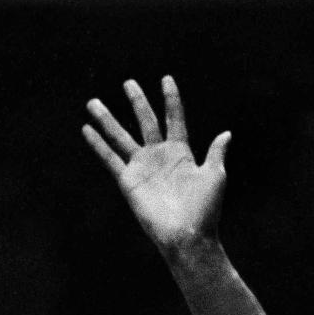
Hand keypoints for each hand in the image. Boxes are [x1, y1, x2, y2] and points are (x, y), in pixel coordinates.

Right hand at [83, 76, 229, 252]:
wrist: (187, 235)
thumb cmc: (205, 209)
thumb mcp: (215, 176)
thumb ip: (216, 153)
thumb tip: (226, 134)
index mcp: (181, 153)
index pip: (174, 119)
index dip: (171, 100)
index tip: (165, 79)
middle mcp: (159, 157)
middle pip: (146, 121)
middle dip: (137, 102)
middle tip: (128, 83)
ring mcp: (142, 168)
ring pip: (121, 136)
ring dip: (107, 119)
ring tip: (93, 102)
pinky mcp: (128, 182)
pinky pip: (110, 159)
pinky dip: (98, 145)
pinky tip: (86, 130)